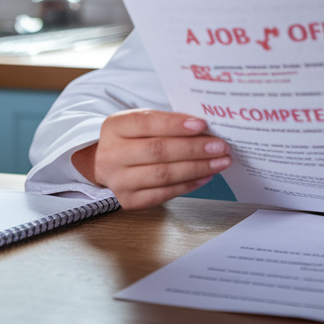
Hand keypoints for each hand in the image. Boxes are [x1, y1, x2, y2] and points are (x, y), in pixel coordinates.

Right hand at [71, 109, 231, 209]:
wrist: (103, 164)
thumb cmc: (130, 139)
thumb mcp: (138, 122)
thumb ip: (165, 122)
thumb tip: (204, 129)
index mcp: (115, 126)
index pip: (147, 122)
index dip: (175, 124)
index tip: (202, 124)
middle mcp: (112, 154)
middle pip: (158, 151)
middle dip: (194, 149)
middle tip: (220, 146)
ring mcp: (118, 180)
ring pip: (163, 174)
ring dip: (197, 168)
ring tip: (219, 162)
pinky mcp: (128, 201)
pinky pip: (163, 193)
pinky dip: (188, 185)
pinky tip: (205, 177)